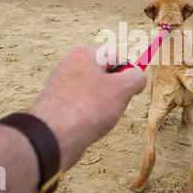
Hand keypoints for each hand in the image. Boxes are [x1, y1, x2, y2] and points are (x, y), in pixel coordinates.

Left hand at [29, 46, 146, 170]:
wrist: (54, 137)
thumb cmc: (88, 107)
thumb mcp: (123, 88)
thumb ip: (136, 78)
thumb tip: (138, 78)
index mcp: (84, 55)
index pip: (115, 58)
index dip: (127, 74)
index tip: (129, 90)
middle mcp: (69, 66)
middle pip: (104, 76)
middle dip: (114, 92)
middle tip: (114, 104)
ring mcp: (61, 86)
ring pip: (95, 93)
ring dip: (103, 106)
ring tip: (99, 117)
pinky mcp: (58, 106)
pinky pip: (83, 107)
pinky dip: (90, 116)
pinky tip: (88, 126)